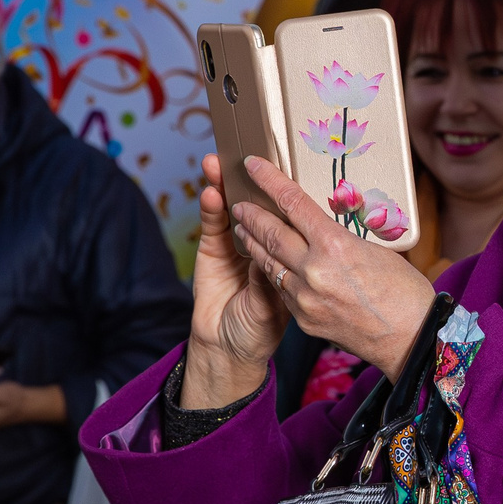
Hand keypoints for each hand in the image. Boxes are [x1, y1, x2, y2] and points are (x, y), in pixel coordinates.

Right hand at [186, 152, 289, 408]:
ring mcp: (238, 244)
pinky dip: (211, 208)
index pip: (289, 215)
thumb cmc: (263, 329)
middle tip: (250, 153)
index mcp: (292, 255)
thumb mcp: (281, 307)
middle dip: (254, 181)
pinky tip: (211, 192)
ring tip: (222, 163)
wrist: (232, 349)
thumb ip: (280, 280)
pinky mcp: (212, 251)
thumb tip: (284, 256)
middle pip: (260, 204)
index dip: (284, 191)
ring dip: (227, 185)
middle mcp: (266, 243)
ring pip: (235, 208)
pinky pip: (213, 225)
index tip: (284, 167)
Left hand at [230, 155, 436, 382]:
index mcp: (335, 245)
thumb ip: (343, 240)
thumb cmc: (405, 292)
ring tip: (243, 230)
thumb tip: (325, 231)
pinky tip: (269, 265)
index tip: (253, 166)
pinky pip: (281, 290)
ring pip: (268, 263)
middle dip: (251, 214)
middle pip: (271, 233)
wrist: (412, 339)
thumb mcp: (377, 251)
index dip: (269, 180)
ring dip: (253, 244)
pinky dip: (274, 273)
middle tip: (239, 203)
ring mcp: (305, 297)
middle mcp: (314, 270)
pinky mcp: (303, 319)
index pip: (293, 203)